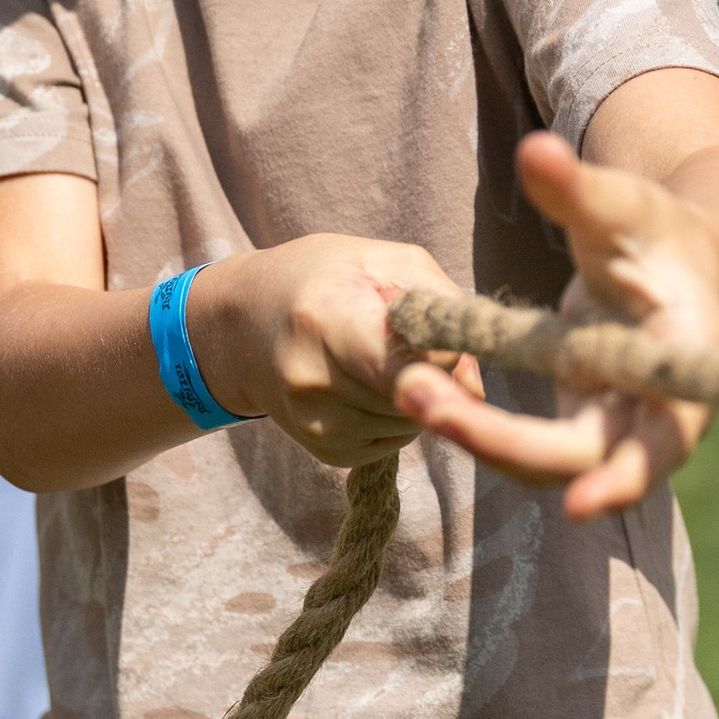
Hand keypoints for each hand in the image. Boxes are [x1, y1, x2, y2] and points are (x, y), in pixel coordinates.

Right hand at [188, 235, 480, 469]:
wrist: (245, 326)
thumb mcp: (381, 264)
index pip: (413, 367)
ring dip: (416, 392)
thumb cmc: (321, 280)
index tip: (430, 326)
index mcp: (327, 320)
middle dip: (430, 368)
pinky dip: (397, 413)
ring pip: (415, 422)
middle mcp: (315, 382)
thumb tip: (473, 387)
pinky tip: (366, 383)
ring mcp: (318, 426)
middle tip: (395, 335)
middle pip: (422, 396)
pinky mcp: (328, 453)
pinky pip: (399, 439)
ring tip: (376, 357)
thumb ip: (441, 309)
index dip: (441, 350)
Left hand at [393, 133, 718, 517]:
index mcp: (684, 360)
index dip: (629, 476)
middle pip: (586, 458)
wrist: (672, 258)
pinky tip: (424, 391)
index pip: (665, 437)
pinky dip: (478, 427)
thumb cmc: (657, 229)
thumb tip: (534, 151)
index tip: (581, 505)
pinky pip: (527, 444)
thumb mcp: (622, 202)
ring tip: (409, 389)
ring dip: (478, 438)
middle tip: (424, 403)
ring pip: (548, 461)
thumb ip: (577, 190)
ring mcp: (616, 421)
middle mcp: (656, 407)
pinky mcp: (582, 420)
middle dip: (503, 442)